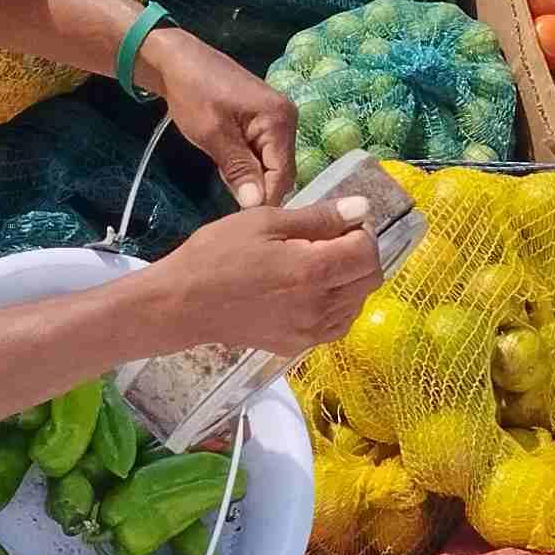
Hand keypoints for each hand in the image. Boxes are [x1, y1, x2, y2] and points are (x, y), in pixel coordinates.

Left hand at [146, 31, 300, 207]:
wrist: (177, 60)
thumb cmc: (193, 93)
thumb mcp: (212, 134)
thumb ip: (238, 170)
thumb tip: (256, 205)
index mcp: (280, 120)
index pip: (283, 174)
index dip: (265, 199)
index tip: (243, 220)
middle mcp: (288, 120)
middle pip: (281, 171)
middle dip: (258, 189)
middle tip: (229, 203)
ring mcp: (278, 120)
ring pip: (271, 165)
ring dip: (251, 178)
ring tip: (227, 183)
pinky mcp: (265, 122)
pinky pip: (264, 153)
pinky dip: (248, 165)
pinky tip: (230, 169)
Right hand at [161, 199, 381, 355]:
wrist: (183, 304)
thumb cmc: (218, 254)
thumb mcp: (265, 222)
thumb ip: (319, 218)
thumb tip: (361, 209)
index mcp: (313, 271)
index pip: (368, 252)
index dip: (361, 231)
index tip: (341, 222)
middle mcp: (319, 307)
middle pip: (370, 280)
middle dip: (360, 254)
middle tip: (331, 239)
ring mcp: (310, 332)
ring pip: (357, 304)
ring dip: (349, 280)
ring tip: (317, 264)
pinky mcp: (297, 346)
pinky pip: (336, 325)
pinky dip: (336, 304)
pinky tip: (312, 290)